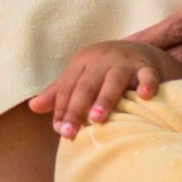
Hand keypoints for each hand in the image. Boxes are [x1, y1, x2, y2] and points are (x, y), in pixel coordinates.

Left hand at [37, 38, 181, 137]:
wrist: (141, 50)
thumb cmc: (104, 70)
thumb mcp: (81, 76)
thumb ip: (59, 93)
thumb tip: (33, 107)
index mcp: (82, 62)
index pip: (68, 87)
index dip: (62, 109)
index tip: (60, 130)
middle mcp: (102, 60)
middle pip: (86, 85)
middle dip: (77, 109)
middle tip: (70, 132)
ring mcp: (125, 62)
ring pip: (113, 80)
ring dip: (105, 99)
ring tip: (97, 118)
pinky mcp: (147, 66)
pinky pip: (148, 75)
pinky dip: (147, 84)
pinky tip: (144, 97)